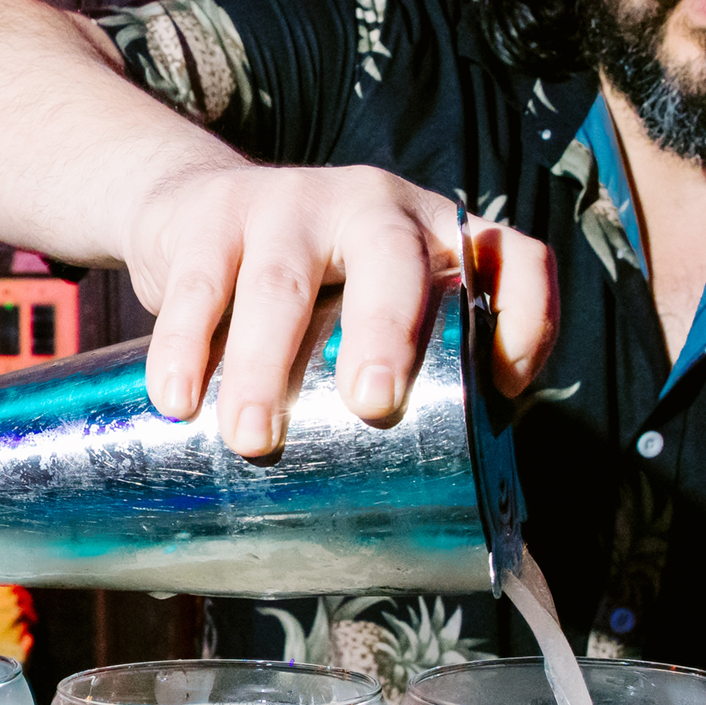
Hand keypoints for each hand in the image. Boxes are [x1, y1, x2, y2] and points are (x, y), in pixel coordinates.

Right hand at [122, 163, 556, 456]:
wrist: (190, 207)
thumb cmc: (307, 286)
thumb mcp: (367, 304)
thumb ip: (401, 369)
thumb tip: (439, 499)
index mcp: (432, 234)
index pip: (511, 256)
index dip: (528, 317)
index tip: (505, 386)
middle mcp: (372, 206)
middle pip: (391, 260)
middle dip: (384, 332)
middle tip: (373, 404)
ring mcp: (289, 205)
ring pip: (281, 282)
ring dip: (265, 365)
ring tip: (253, 439)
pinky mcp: (211, 218)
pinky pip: (197, 284)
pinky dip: (184, 345)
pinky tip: (177, 399)